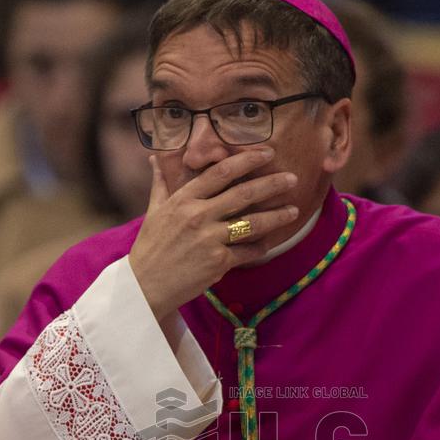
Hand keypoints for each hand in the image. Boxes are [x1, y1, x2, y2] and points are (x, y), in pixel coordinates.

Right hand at [128, 148, 298, 319]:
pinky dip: (261, 247)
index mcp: (184, 199)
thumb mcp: (153, 211)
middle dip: (272, 184)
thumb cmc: (149, 247)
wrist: (146, 285)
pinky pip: (247, 251)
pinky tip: (272, 243)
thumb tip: (154, 158)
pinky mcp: (218, 261)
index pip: (221, 172)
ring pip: (252, 223)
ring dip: (276, 216)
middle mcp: (198, 215)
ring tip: (294, 210)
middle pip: (243, 194)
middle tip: (293, 179)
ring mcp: (209, 239)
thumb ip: (160, 184)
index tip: (267, 153)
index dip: (247, 160)